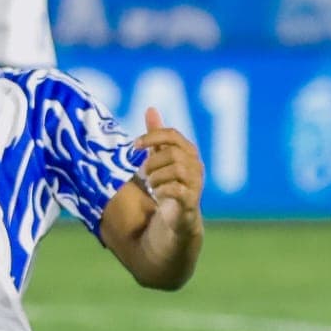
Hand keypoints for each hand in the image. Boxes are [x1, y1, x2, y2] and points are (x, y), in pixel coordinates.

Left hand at [133, 107, 204, 235]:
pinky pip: (177, 190)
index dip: (151, 137)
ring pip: (176, 169)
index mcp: (188, 152)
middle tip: (143, 174)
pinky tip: (156, 195)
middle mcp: (196, 166)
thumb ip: (156, 136)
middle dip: (152, 162)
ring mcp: (196, 184)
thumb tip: (151, 108)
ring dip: (156, 177)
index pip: (172, 134)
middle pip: (173, 153)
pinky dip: (162, 191)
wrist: (174, 222)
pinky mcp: (191, 203)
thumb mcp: (159, 158)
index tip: (134, 146)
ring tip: (151, 186)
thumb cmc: (167, 186)